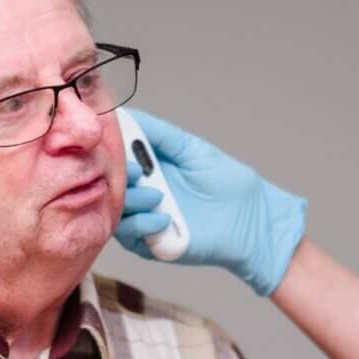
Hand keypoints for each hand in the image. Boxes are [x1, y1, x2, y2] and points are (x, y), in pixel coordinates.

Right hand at [114, 109, 306, 295]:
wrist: (251, 220)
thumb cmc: (228, 183)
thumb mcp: (191, 149)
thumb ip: (159, 134)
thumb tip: (124, 114)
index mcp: (147, 166)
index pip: (113, 155)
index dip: (110, 148)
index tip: (112, 142)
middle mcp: (139, 190)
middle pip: (107, 182)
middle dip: (117, 175)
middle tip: (137, 172)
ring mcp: (143, 217)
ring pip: (113, 208)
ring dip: (131, 200)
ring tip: (158, 196)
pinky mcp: (149, 244)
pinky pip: (129, 235)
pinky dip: (142, 225)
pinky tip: (164, 219)